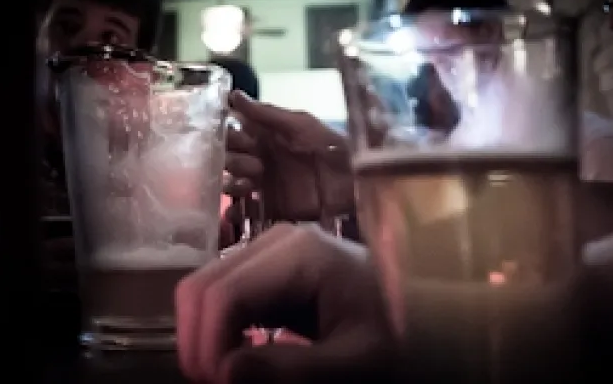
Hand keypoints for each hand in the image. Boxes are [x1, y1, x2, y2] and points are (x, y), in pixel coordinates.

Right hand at [175, 223, 394, 383]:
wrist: (413, 305)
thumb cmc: (393, 329)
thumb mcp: (356, 362)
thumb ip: (295, 370)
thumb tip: (224, 373)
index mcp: (298, 254)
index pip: (225, 295)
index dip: (209, 346)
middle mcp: (273, 241)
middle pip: (202, 286)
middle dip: (199, 342)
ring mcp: (266, 250)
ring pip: (204, 289)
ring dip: (204, 336)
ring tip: (226, 375)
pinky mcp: (265, 266)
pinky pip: (221, 293)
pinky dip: (217, 328)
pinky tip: (237, 355)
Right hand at [224, 91, 353, 221]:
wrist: (356, 186)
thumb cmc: (331, 149)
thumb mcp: (303, 126)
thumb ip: (268, 114)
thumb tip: (234, 96)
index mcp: (267, 136)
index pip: (234, 131)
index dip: (227, 133)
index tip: (227, 134)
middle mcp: (261, 159)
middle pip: (230, 158)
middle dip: (233, 159)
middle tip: (254, 164)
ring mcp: (265, 186)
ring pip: (233, 184)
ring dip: (233, 184)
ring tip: (249, 185)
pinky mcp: (271, 210)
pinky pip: (245, 213)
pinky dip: (235, 214)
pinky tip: (236, 212)